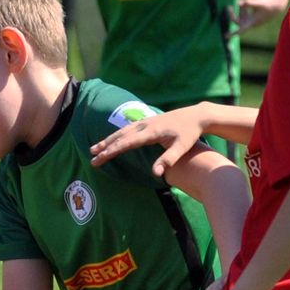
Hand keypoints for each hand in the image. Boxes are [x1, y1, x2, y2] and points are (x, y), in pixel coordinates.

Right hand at [90, 105, 204, 176]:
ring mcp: (145, 121)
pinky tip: (112, 138)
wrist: (197, 115)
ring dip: (107, 140)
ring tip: (94, 148)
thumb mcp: (181, 148)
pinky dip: (117, 135)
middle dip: (104, 146)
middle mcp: (145, 125)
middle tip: (91, 156)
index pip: (127, 142)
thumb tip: (155, 173)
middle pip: (120, 136)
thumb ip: (168, 160)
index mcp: (151, 132)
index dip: (112, 150)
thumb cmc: (190, 133)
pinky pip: (128, 129)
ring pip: (122, 131)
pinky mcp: (148, 121)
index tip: (100, 157)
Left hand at [231, 0, 288, 35]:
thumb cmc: (268, 4)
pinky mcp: (252, 17)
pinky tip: (244, 2)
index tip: (225, 36)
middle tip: (228, 7)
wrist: (277, 5)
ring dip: (240, 9)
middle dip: (232, 15)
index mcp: (252, 22)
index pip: (241, 30)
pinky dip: (243, 8)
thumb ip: (247, 2)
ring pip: (240, 15)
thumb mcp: (257, 2)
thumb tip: (237, 2)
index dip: (233, 33)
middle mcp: (251, 23)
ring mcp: (251, 20)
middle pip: (237, 21)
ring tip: (244, 3)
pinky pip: (243, 13)